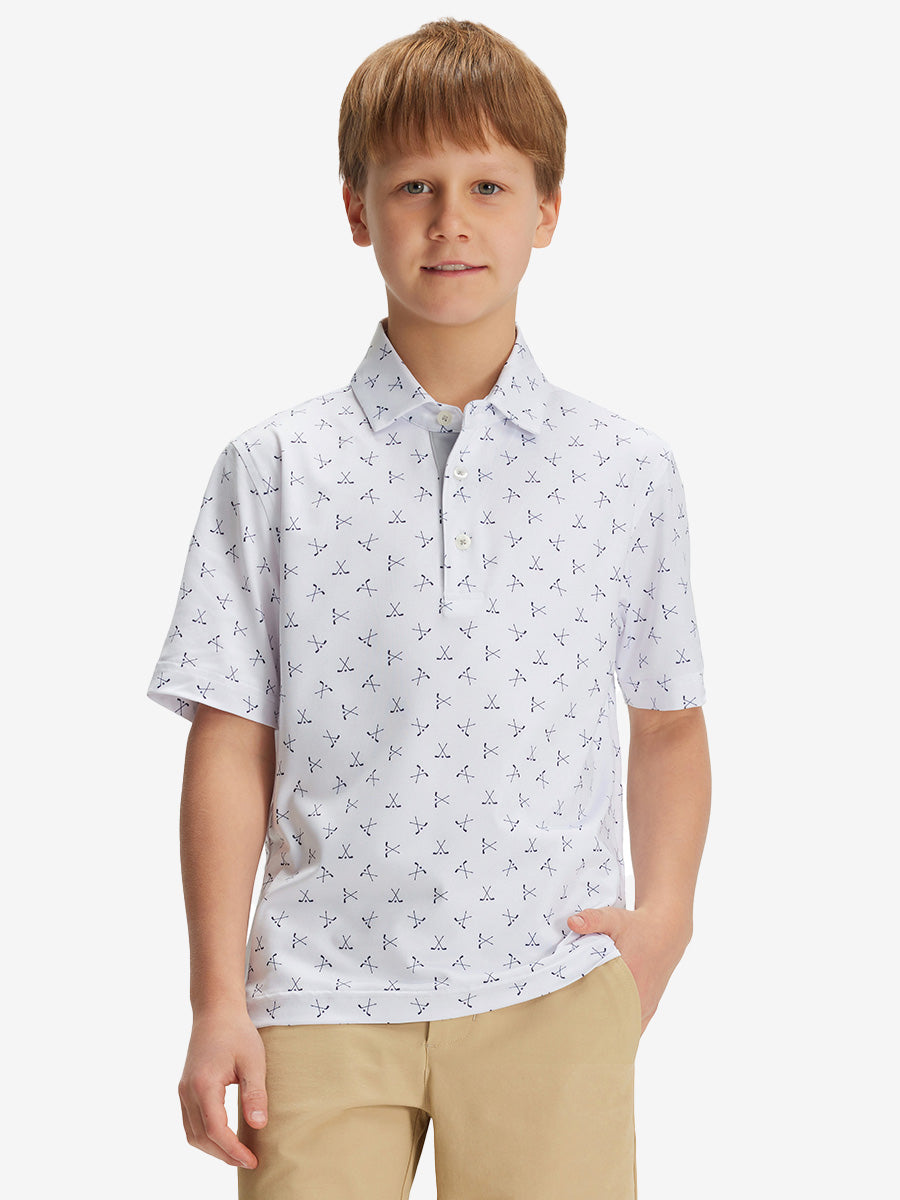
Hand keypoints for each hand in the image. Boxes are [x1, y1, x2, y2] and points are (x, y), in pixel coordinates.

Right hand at [178, 1010, 267, 1168]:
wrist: (215, 1012)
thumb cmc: (237, 1033)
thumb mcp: (253, 1061)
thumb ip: (255, 1093)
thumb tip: (259, 1126)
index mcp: (203, 1085)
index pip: (216, 1130)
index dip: (233, 1150)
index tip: (252, 1160)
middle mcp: (187, 1091)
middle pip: (200, 1138)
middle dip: (224, 1154)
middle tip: (248, 1161)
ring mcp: (183, 1091)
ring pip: (192, 1134)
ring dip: (213, 1149)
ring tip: (237, 1154)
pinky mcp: (185, 1089)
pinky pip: (190, 1123)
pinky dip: (205, 1136)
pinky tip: (224, 1137)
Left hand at [567, 906, 690, 1034]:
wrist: (666, 931)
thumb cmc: (637, 926)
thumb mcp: (615, 918)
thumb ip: (593, 919)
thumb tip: (572, 922)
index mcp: (629, 980)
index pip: (602, 1009)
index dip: (584, 1017)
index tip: (567, 1021)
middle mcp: (639, 998)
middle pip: (612, 1025)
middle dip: (593, 1030)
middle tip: (570, 1032)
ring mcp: (646, 1006)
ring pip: (624, 1030)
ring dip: (607, 1032)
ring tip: (584, 1036)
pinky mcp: (649, 1008)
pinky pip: (634, 1029)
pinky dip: (620, 1031)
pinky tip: (604, 1036)